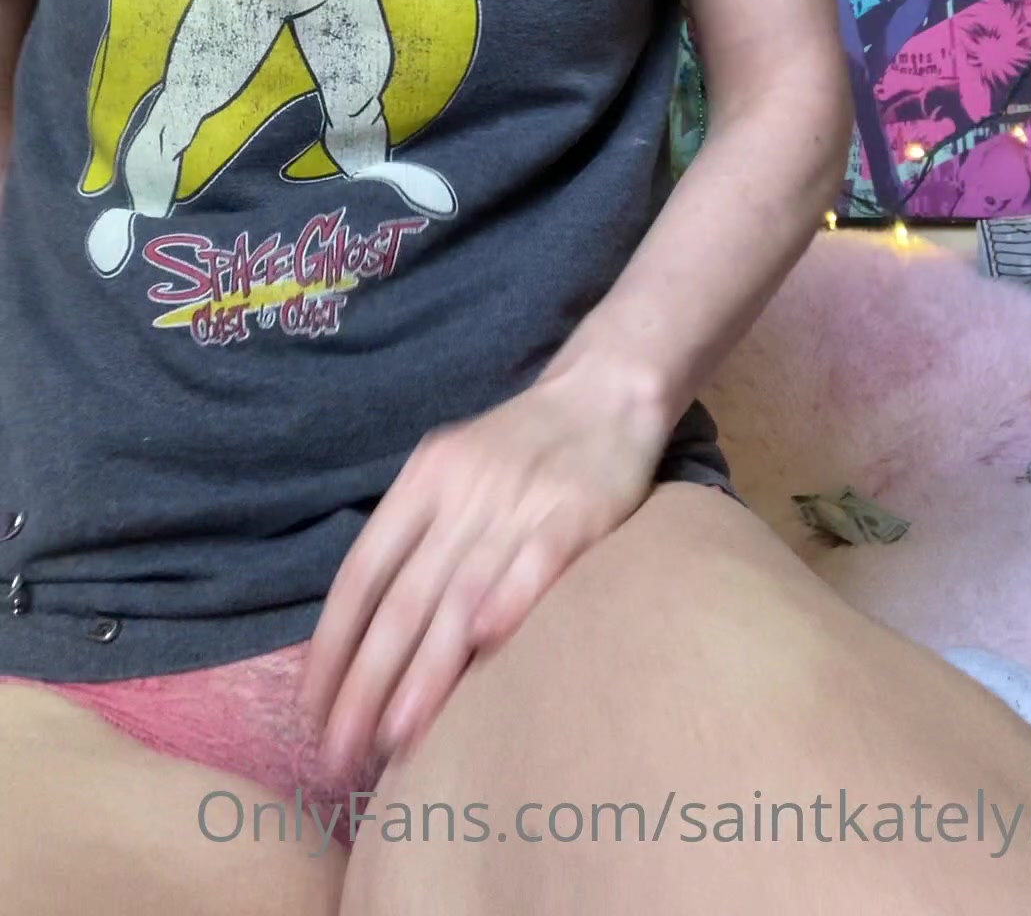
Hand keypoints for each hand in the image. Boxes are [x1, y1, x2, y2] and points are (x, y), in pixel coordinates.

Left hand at [299, 358, 669, 773]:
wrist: (605, 388)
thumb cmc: (521, 446)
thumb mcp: (453, 473)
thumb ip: (418, 541)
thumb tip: (367, 638)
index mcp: (423, 482)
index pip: (362, 574)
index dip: (333, 646)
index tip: (311, 713)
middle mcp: (461, 493)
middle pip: (403, 599)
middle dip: (366, 683)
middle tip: (342, 754)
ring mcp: (519, 500)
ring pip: (462, 594)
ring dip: (427, 670)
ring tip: (397, 737)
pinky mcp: (577, 509)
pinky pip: (538, 559)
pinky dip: (511, 598)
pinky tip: (486, 645)